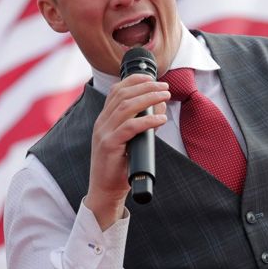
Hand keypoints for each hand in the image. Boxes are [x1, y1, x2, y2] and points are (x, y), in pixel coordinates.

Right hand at [84, 74, 168, 228]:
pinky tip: (161, 119)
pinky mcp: (109, 146)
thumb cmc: (119, 168)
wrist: (105, 191)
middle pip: (123, 95)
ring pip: (126, 107)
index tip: (152, 77)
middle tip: (165, 87)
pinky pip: (130, 128)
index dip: (134, 80)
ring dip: (149, 98)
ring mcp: (104, 133)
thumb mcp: (130, 142)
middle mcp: (102, 123)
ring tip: (165, 96)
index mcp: (104, 120)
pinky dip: (148, 121)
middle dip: (146, 87)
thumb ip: (140, 125)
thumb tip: (159, 109)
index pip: (116, 91)